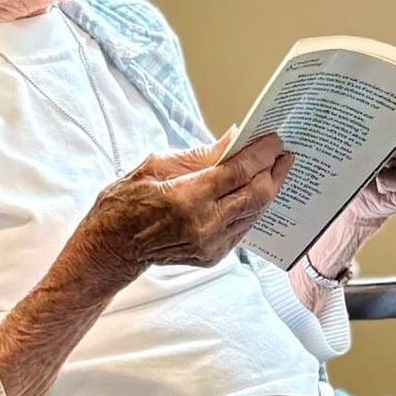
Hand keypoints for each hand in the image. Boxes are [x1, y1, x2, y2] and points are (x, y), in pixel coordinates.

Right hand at [75, 129, 292, 287]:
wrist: (112, 248)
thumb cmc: (126, 202)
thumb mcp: (156, 166)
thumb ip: (200, 155)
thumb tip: (233, 138)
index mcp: (186, 198)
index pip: (238, 172)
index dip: (261, 154)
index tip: (274, 140)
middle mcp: (203, 225)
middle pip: (256, 194)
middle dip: (274, 171)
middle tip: (283, 153)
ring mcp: (210, 244)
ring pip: (255, 213)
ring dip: (268, 189)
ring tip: (275, 169)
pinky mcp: (213, 256)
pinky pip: (244, 228)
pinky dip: (253, 207)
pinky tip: (256, 192)